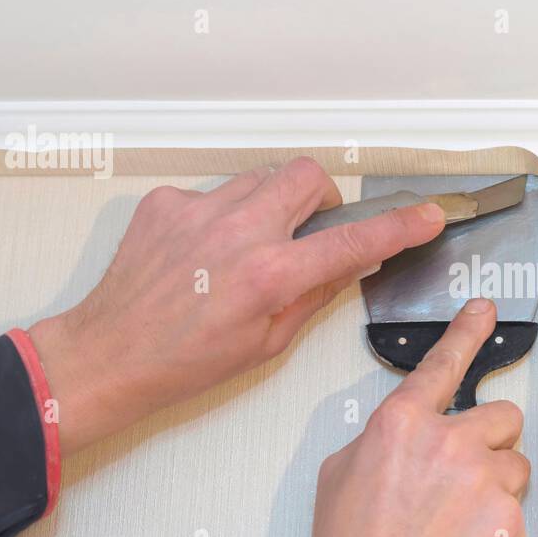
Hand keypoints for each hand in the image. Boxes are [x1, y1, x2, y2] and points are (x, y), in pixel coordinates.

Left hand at [29, 158, 445, 454]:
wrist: (111, 353)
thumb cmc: (185, 360)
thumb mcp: (267, 342)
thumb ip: (314, 294)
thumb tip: (348, 262)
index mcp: (269, 276)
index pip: (352, 242)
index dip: (398, 227)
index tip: (426, 216)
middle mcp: (237, 233)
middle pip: (308, 176)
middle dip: (322, 197)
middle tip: (311, 228)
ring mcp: (199, 211)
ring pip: (262, 177)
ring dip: (272, 204)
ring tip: (252, 245)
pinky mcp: (168, 203)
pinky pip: (216, 191)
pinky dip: (224, 214)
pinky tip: (206, 251)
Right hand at [305, 299, 528, 536]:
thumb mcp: (340, 475)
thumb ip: (381, 441)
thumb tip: (402, 438)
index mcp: (401, 424)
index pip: (442, 364)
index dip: (466, 332)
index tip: (484, 311)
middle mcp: (447, 442)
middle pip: (503, 416)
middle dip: (490, 440)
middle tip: (466, 472)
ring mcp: (483, 479)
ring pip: (516, 464)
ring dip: (496, 483)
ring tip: (460, 519)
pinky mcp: (509, 517)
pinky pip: (517, 506)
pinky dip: (498, 522)